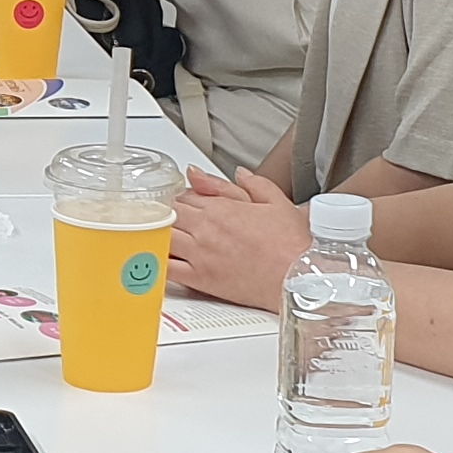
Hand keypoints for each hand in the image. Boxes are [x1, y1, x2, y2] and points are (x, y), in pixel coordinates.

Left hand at [166, 168, 309, 310]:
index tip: (184, 204)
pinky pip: (166, 269)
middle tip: (169, 220)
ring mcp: (200, 254)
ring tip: (157, 237)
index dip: (182, 199)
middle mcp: (206, 228)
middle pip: (169, 214)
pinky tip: (153, 262)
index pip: (185, 195)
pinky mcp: (200, 278)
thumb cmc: (291, 244)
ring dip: (158, 235)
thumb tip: (238, 173)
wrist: (299, 277)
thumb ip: (253, 183)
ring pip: (162, 236)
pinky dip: (155, 263)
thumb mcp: (276, 201)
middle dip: (167, 215)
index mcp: (221, 207)